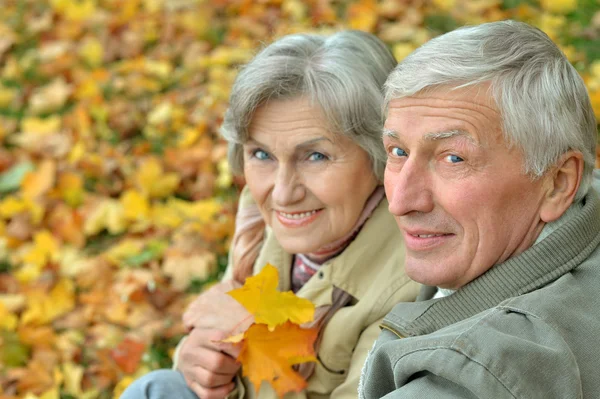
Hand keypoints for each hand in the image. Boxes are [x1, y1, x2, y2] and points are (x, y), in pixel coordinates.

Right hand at [178, 280, 252, 397]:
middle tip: (239, 361)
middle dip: (233, 365)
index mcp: (202, 332)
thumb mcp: (230, 311)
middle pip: (217, 363)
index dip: (238, 348)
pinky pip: (206, 394)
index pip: (222, 342)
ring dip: (227, 378)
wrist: (195, 347)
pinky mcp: (190, 383)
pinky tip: (229, 384)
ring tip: (233, 371)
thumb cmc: (221, 328)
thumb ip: (244, 300)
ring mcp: (189, 367)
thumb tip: (265, 286)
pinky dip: (220, 392)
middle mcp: (191, 349)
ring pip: (210, 379)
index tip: (246, 348)